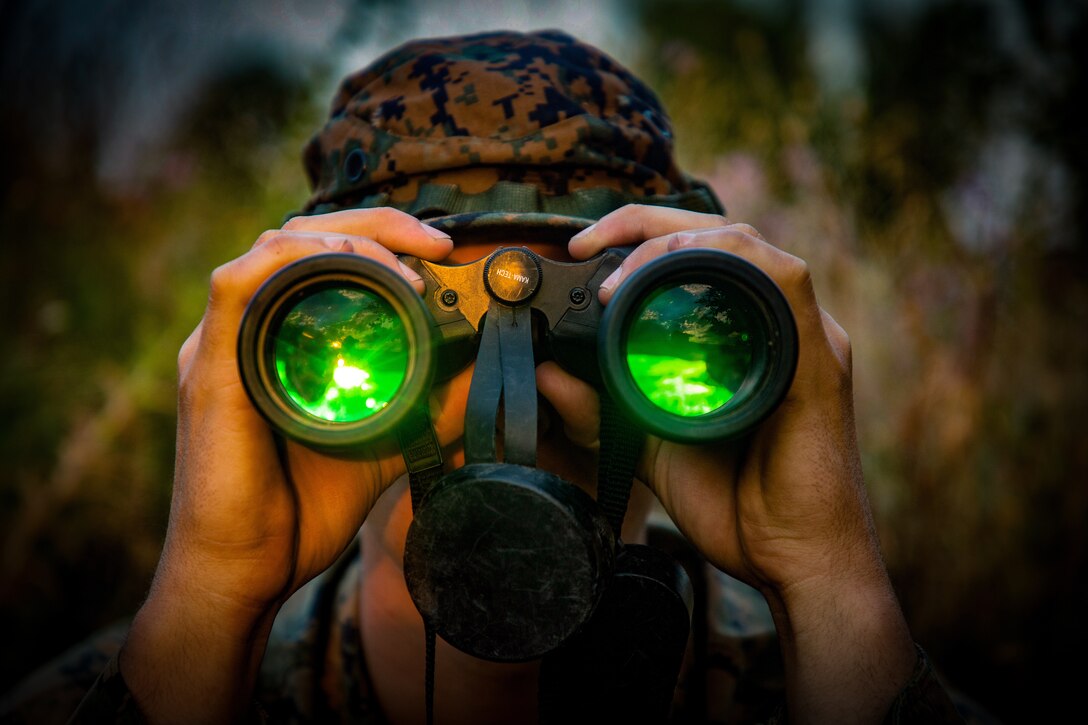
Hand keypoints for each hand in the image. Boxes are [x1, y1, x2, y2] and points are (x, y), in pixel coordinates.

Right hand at [121, 208, 456, 722]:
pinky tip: (346, 266)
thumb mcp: (385, 445)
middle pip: (303, 236)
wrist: (244, 571)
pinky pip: (237, 284)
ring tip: (403, 264)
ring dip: (344, 239)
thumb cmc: (298, 512)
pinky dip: (293, 260)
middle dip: (375, 225)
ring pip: (274, 246)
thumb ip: (430, 409)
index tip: (441, 251)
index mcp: (280, 340)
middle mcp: (248, 331)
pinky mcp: (208, 366)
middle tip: (435, 243)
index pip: (325, 257)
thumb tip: (485, 372)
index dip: (384, 237)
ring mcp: (223, 344)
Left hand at [568, 205, 917, 723]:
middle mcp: (782, 326)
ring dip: (680, 240)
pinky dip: (732, 262)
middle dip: (648, 224)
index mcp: (748, 336)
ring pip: (750, 246)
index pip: (700, 253)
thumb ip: (603, 410)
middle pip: (722, 235)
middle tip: (589, 245)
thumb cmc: (739, 505)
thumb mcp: (651, 446)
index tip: (583, 250)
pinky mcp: (821, 362)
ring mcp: (808, 338)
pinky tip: (683, 270)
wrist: (793, 564)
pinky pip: (786, 284)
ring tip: (623, 270)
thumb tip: (549, 375)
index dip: (641, 236)